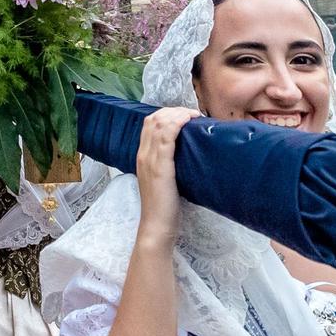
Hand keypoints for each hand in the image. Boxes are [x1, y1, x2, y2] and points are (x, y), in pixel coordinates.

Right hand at [136, 106, 196, 241]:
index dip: (166, 114)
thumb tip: (186, 155)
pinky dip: (178, 123)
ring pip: (160, 123)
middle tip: (192, 113)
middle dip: (174, 110)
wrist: (157, 225)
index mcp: (142, 157)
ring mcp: (150, 160)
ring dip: (178, 113)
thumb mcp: (162, 181)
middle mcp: (143, 155)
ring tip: (194, 115)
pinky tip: (189, 120)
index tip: (184, 115)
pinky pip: (167, 136)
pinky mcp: (161, 166)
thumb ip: (167, 166)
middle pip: (153, 119)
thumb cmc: (164, 207)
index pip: (149, 124)